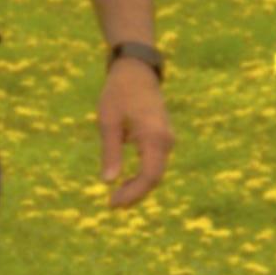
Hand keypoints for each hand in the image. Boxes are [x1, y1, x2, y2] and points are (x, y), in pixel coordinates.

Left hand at [98, 56, 172, 209]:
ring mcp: (166, 138)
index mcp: (154, 136)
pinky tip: (126, 182)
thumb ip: (110, 151)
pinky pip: (156, 162)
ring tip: (117, 197)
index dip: (133, 194)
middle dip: (135, 194)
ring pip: (156, 171)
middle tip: (112, 204)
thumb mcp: (108, 121)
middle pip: (155, 177)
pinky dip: (142, 175)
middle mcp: (165, 140)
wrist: (136, 70)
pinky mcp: (162, 137)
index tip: (112, 203)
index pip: (150, 176)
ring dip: (139, 186)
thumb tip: (108, 181)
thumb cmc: (119, 92)